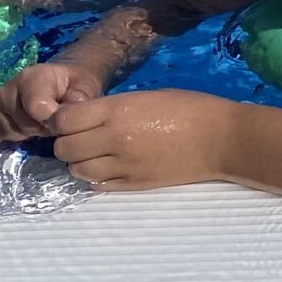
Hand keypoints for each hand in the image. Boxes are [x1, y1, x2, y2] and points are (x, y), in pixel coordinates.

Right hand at [0, 59, 100, 139]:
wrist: (60, 82)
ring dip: (34, 134)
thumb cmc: (74, 83)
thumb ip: (81, 95)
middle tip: (58, 122)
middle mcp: (9, 90)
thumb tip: (75, 108)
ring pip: (15, 133)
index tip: (65, 124)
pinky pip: (5, 136)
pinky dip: (21, 137)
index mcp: (32, 77)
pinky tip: (33, 129)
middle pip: (26, 124)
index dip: (52, 121)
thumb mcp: (85, 84)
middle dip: (46, 128)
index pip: (35, 106)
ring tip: (47, 123)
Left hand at [48, 90, 237, 190]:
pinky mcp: (134, 184)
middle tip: (82, 136)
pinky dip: (96, 176)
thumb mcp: (148, 96)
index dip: (60, 119)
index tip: (69, 118)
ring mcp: (123, 165)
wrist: (221, 139)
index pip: (64, 120)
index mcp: (118, 110)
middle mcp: (115, 139)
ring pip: (76, 170)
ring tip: (95, 153)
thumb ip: (112, 108)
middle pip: (64, 148)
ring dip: (80, 161)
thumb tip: (85, 119)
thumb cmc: (190, 108)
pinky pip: (97, 185)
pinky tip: (109, 167)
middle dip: (67, 142)